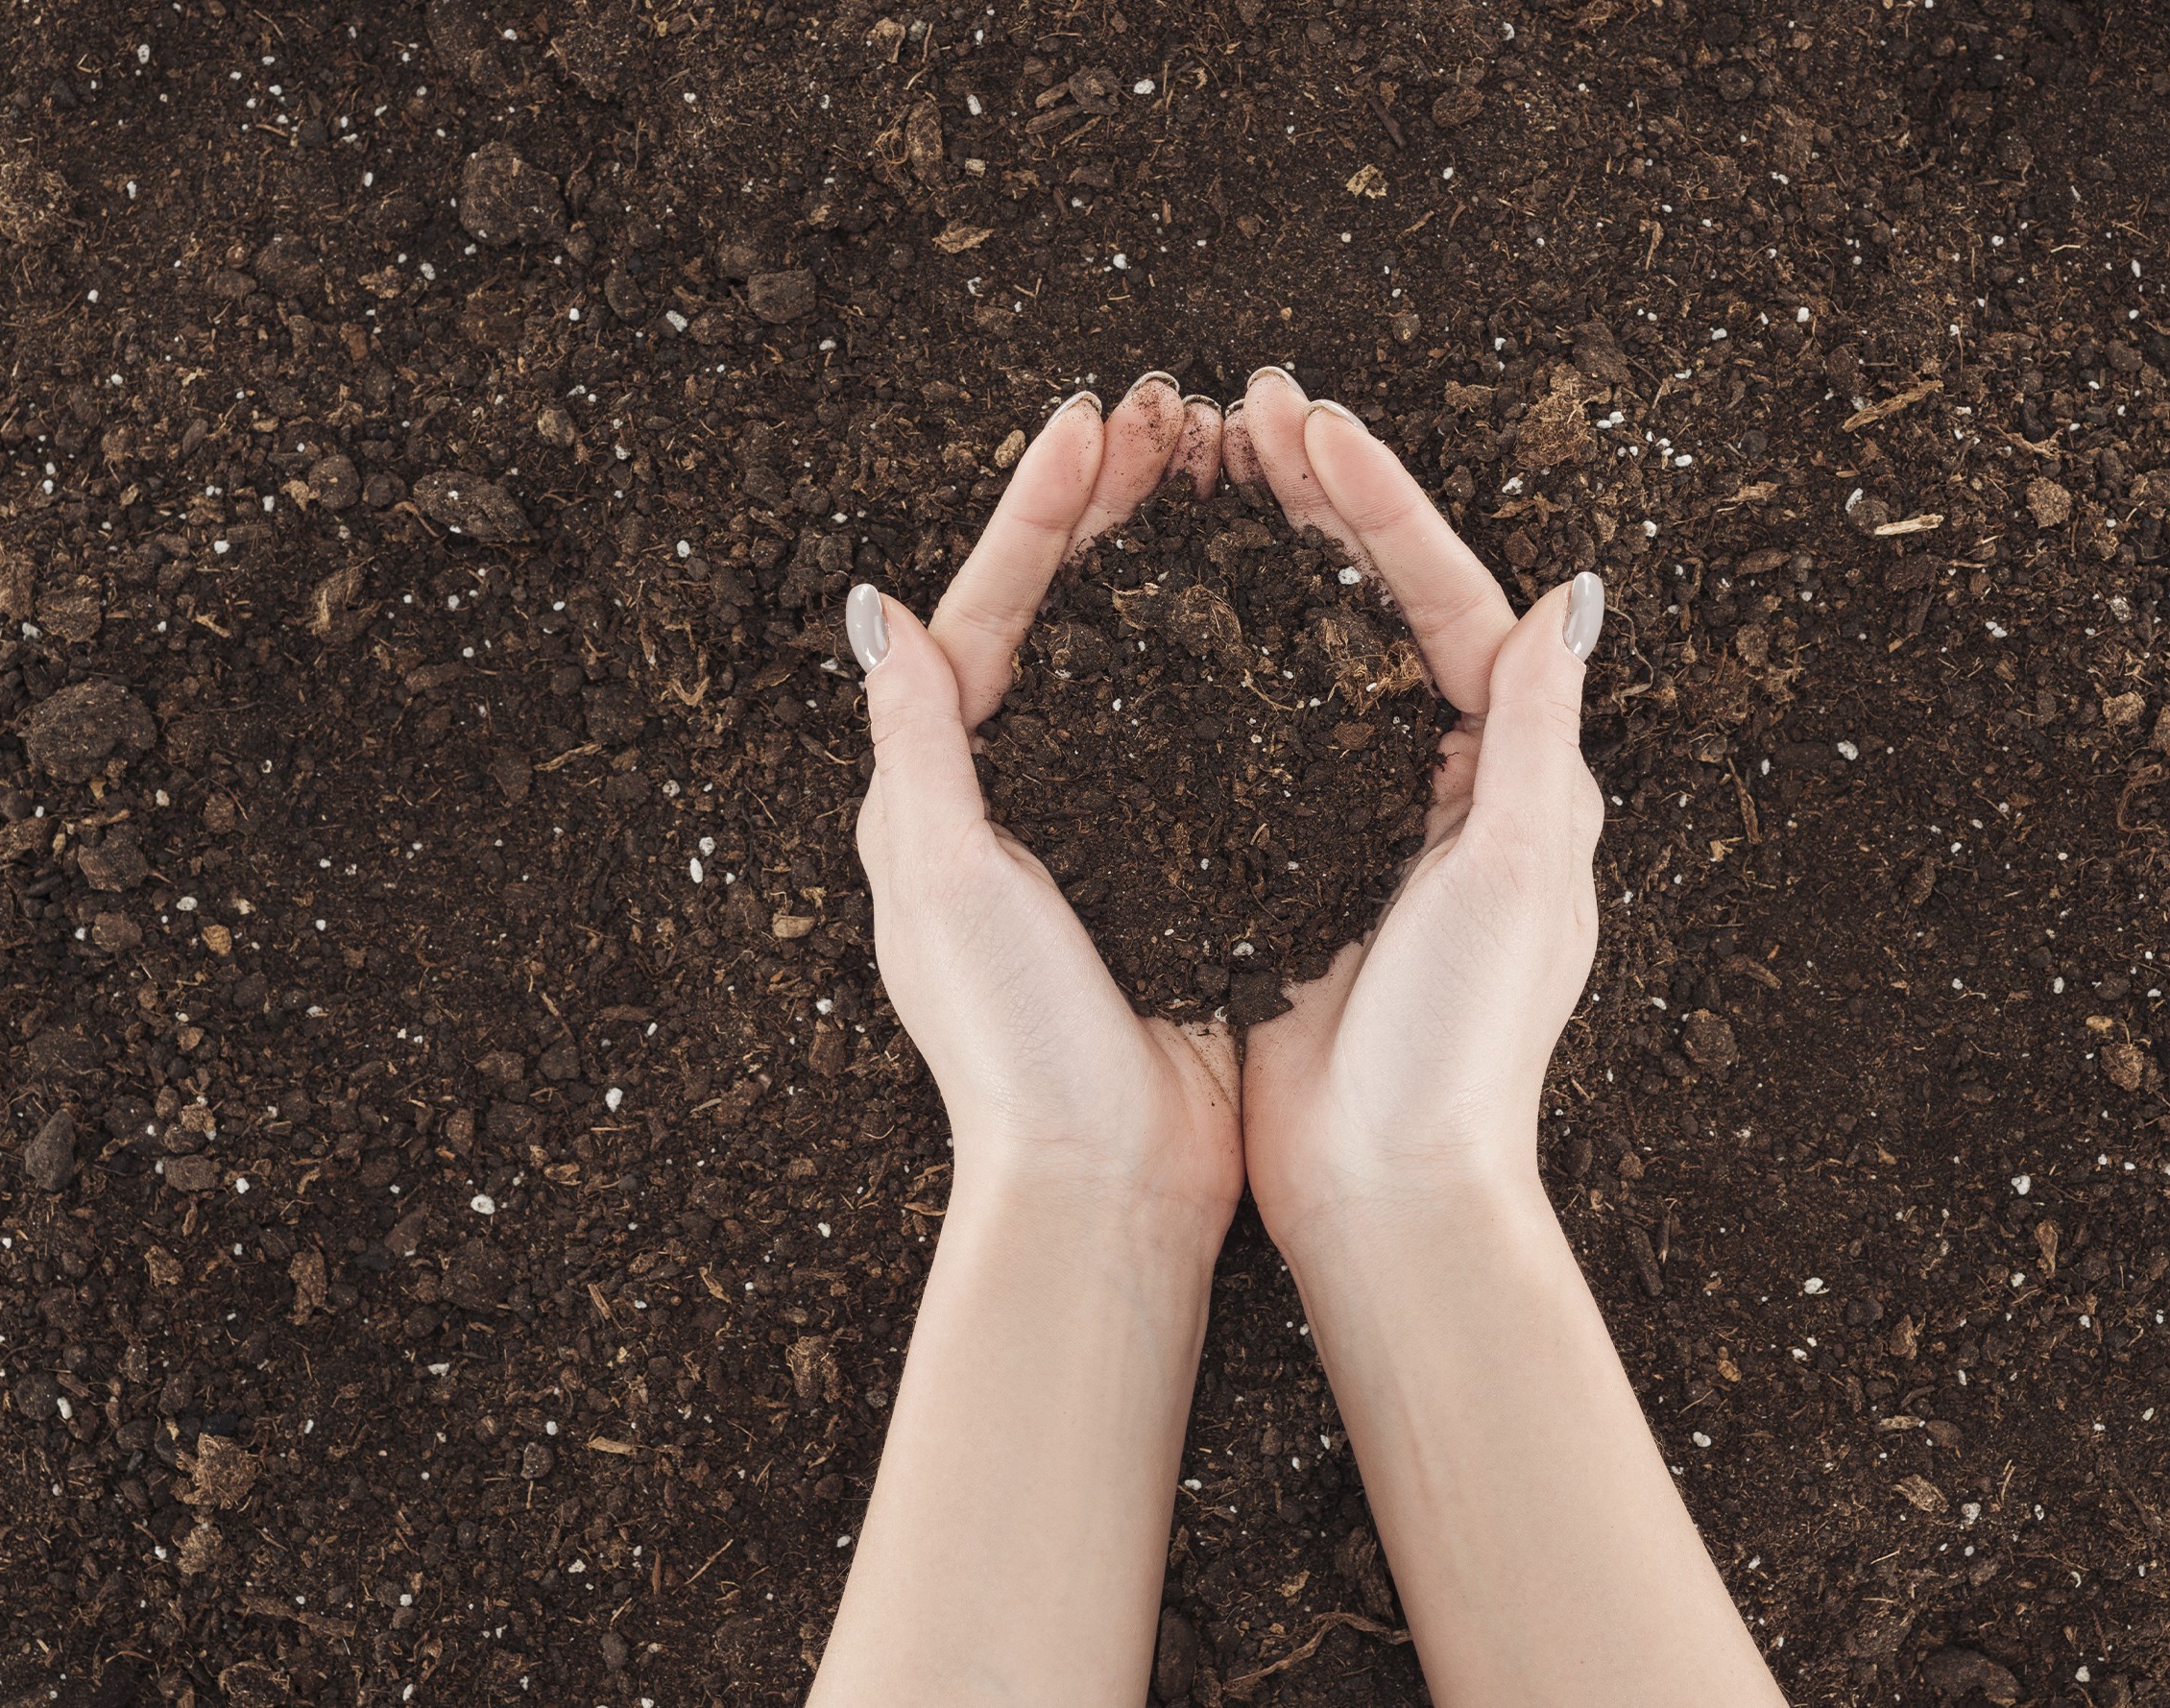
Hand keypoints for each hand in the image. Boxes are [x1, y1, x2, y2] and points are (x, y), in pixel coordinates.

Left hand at [848, 374, 1241, 1230]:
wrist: (1105, 1182)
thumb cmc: (1013, 1046)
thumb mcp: (942, 887)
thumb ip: (917, 749)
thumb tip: (875, 615)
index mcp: (950, 788)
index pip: (991, 610)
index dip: (1043, 511)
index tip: (1096, 422)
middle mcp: (1027, 794)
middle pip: (1073, 616)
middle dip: (1120, 511)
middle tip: (1180, 417)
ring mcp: (1115, 825)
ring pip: (1150, 659)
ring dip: (1185, 563)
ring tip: (1236, 478)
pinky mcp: (1192, 865)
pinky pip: (1217, 734)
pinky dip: (1245, 658)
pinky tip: (1294, 609)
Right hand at [1222, 367, 1607, 1243]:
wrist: (1388, 1190)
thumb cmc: (1464, 1047)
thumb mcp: (1518, 880)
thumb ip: (1541, 736)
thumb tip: (1573, 596)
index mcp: (1514, 772)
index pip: (1449, 598)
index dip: (1381, 504)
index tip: (1312, 425)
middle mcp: (1450, 783)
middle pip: (1377, 608)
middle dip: (1317, 503)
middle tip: (1243, 411)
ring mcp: (1366, 820)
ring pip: (1309, 654)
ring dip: (1262, 561)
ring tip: (1201, 476)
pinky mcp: (1294, 865)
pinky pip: (1256, 730)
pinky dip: (1216, 657)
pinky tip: (1159, 610)